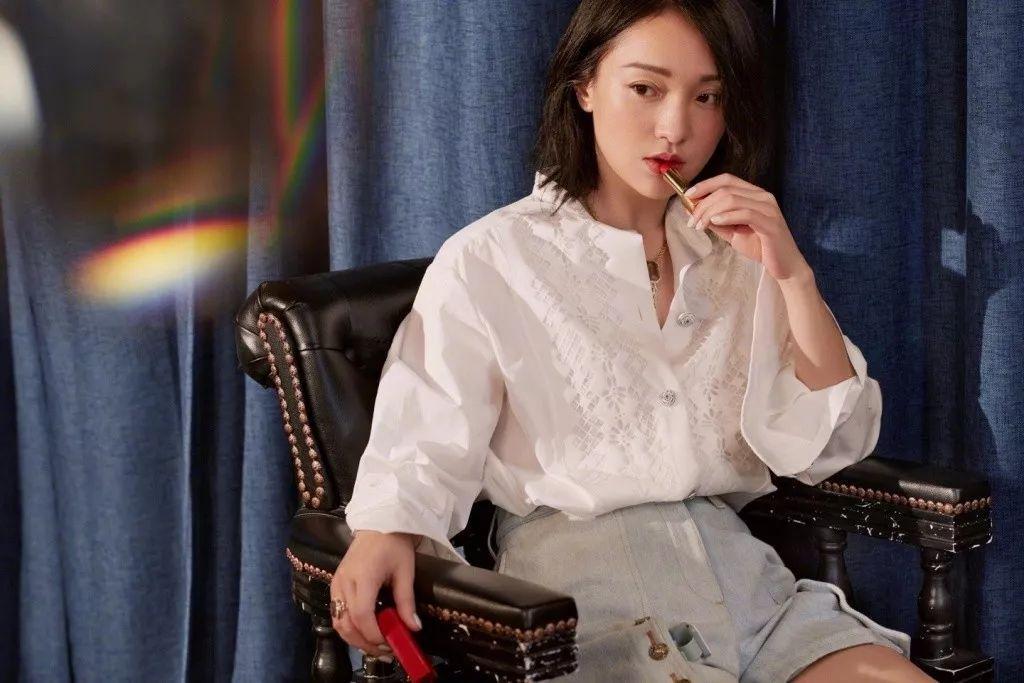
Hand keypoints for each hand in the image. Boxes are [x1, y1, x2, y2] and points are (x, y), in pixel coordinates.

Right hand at [330, 530, 421, 656]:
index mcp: (363, 577)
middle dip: (365, 643)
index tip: (391, 643)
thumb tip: (414, 628)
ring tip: (376, 644)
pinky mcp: (334, 584)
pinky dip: (348, 627)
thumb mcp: (405, 572)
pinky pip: (336, 613)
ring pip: (338, 622)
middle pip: (346, 624)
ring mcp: (336, 583)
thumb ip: (406, 602)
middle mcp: (344, 582)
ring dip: (355, 638)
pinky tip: (365, 630)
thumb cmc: (394, 544)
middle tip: (386, 650)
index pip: (362, 615)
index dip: (374, 634)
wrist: (378, 523)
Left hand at [684, 173, 812, 283]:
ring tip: (699, 226)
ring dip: (710, 212)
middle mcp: (762, 196)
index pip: (727, 179)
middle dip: (703, 204)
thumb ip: (715, 220)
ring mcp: (768, 207)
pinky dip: (726, 216)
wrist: (783, 266)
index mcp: (754, 194)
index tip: (687, 196)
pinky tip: (714, 223)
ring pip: (732, 199)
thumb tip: (692, 210)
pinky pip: (745, 213)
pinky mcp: (770, 222)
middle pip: (726, 189)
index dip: (705, 185)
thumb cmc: (759, 247)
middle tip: (691, 221)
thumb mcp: (731, 232)